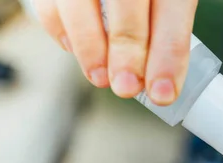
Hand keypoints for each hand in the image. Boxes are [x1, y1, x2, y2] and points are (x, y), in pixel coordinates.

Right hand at [31, 0, 196, 101]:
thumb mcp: (167, 2)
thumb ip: (165, 33)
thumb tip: (159, 84)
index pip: (172, 10)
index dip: (168, 55)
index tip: (162, 93)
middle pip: (126, 2)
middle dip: (127, 52)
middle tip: (127, 88)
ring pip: (78, 2)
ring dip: (89, 47)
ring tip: (100, 78)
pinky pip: (49, 3)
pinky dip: (61, 31)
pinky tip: (77, 50)